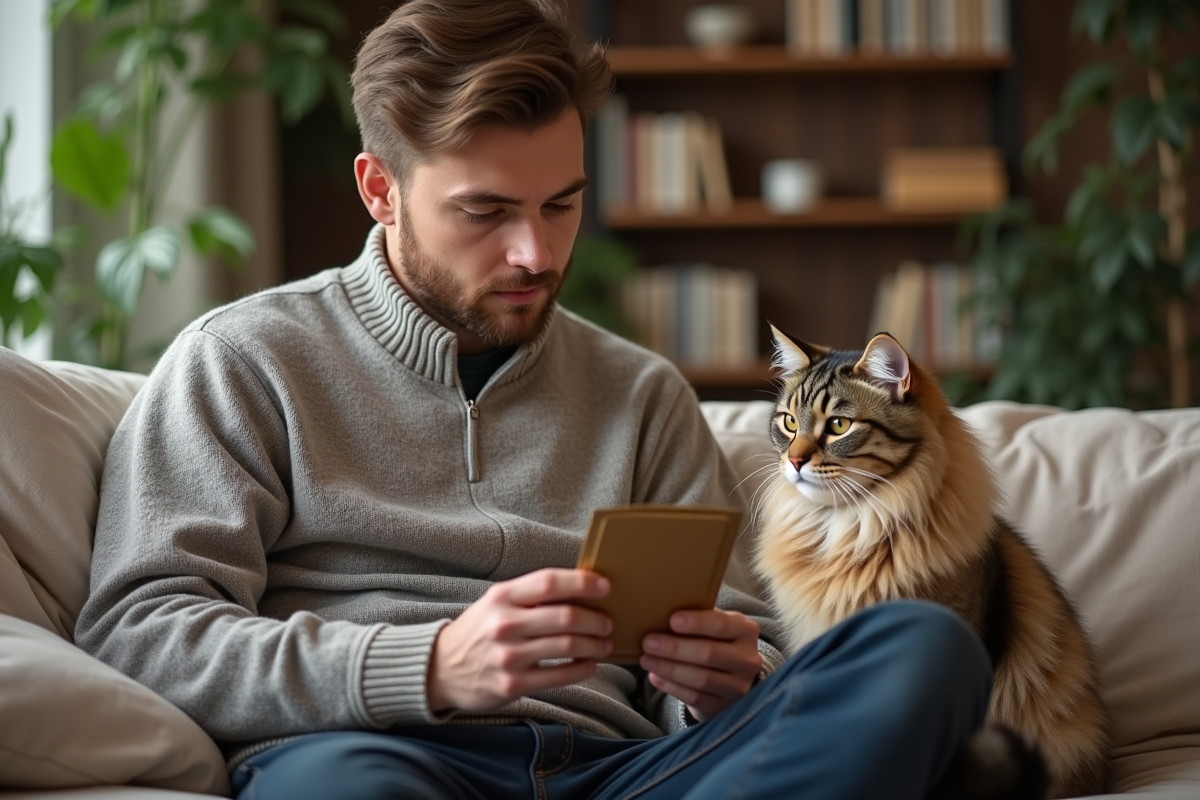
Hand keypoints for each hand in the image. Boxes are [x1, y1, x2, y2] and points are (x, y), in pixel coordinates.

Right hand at [427, 568, 612, 712]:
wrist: (439, 668)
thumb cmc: (478, 630)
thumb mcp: (496, 603)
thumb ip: (531, 595)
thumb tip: (580, 589)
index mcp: (502, 596)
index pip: (549, 582)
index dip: (582, 582)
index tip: (605, 586)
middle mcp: (504, 624)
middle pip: (566, 616)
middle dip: (596, 619)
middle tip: (607, 622)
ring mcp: (508, 656)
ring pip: (567, 646)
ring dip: (594, 644)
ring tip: (603, 644)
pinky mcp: (512, 685)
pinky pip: (560, 676)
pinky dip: (582, 669)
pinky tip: (589, 664)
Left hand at [639, 608, 760, 722]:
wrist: (730, 677)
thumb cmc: (715, 642)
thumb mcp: (714, 626)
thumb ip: (697, 619)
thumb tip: (661, 613)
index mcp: (745, 631)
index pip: (722, 625)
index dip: (697, 623)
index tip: (672, 620)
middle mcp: (747, 660)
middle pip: (709, 654)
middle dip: (675, 648)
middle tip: (648, 642)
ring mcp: (738, 686)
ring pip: (701, 678)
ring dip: (669, 669)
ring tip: (647, 660)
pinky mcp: (724, 707)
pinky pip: (695, 698)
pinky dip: (672, 687)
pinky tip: (655, 677)